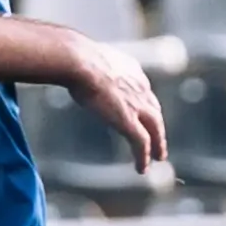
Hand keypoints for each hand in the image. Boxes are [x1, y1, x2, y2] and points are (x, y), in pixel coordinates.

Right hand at [64, 35, 166, 172]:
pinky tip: (142, 168)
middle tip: (159, 139)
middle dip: (158, 126)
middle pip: (154, 111)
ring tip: (158, 157)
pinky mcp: (129, 121)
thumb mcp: (86, 58)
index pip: (143, 90)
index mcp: (131, 70)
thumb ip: (84, 64)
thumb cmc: (74, 56)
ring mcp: (136, 105)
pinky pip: (142, 143)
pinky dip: (143, 157)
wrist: (80, 61)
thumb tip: (66, 62)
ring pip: (155, 129)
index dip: (145, 104)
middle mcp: (140, 87)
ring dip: (158, 145)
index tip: (145, 113)